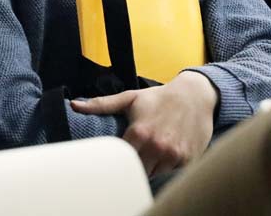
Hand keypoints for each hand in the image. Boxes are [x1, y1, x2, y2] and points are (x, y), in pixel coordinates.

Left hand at [70, 71, 216, 175]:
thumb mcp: (130, 98)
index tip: (113, 158)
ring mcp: (173, 155)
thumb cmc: (160, 97)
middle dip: (131, 166)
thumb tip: (74, 105)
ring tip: (148, 156)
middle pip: (135, 171)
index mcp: (139, 133)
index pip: (119, 159)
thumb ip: (102, 104)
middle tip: (129, 159)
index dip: (115, 160)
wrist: (195, 95)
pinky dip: (166, 170)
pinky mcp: (187, 160)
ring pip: (153, 175)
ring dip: (149, 169)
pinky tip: (164, 158)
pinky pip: (171, 175)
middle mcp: (156, 146)